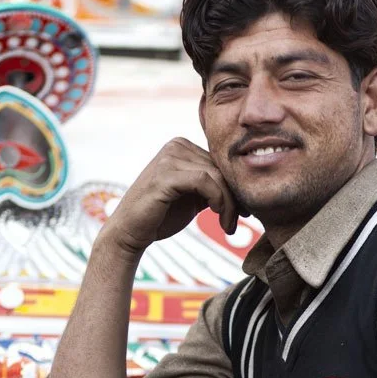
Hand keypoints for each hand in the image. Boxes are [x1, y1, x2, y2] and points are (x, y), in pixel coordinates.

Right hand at [103, 138, 237, 255]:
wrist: (131, 231)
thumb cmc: (161, 216)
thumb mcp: (193, 196)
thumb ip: (212, 186)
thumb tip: (245, 188)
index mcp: (183, 147)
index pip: (220, 163)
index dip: (236, 188)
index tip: (244, 212)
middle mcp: (176, 146)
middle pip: (221, 168)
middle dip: (235, 197)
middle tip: (239, 222)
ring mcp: (169, 158)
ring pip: (216, 175)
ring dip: (229, 203)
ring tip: (228, 225)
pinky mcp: (166, 174)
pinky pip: (204, 181)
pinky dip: (218, 199)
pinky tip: (218, 216)